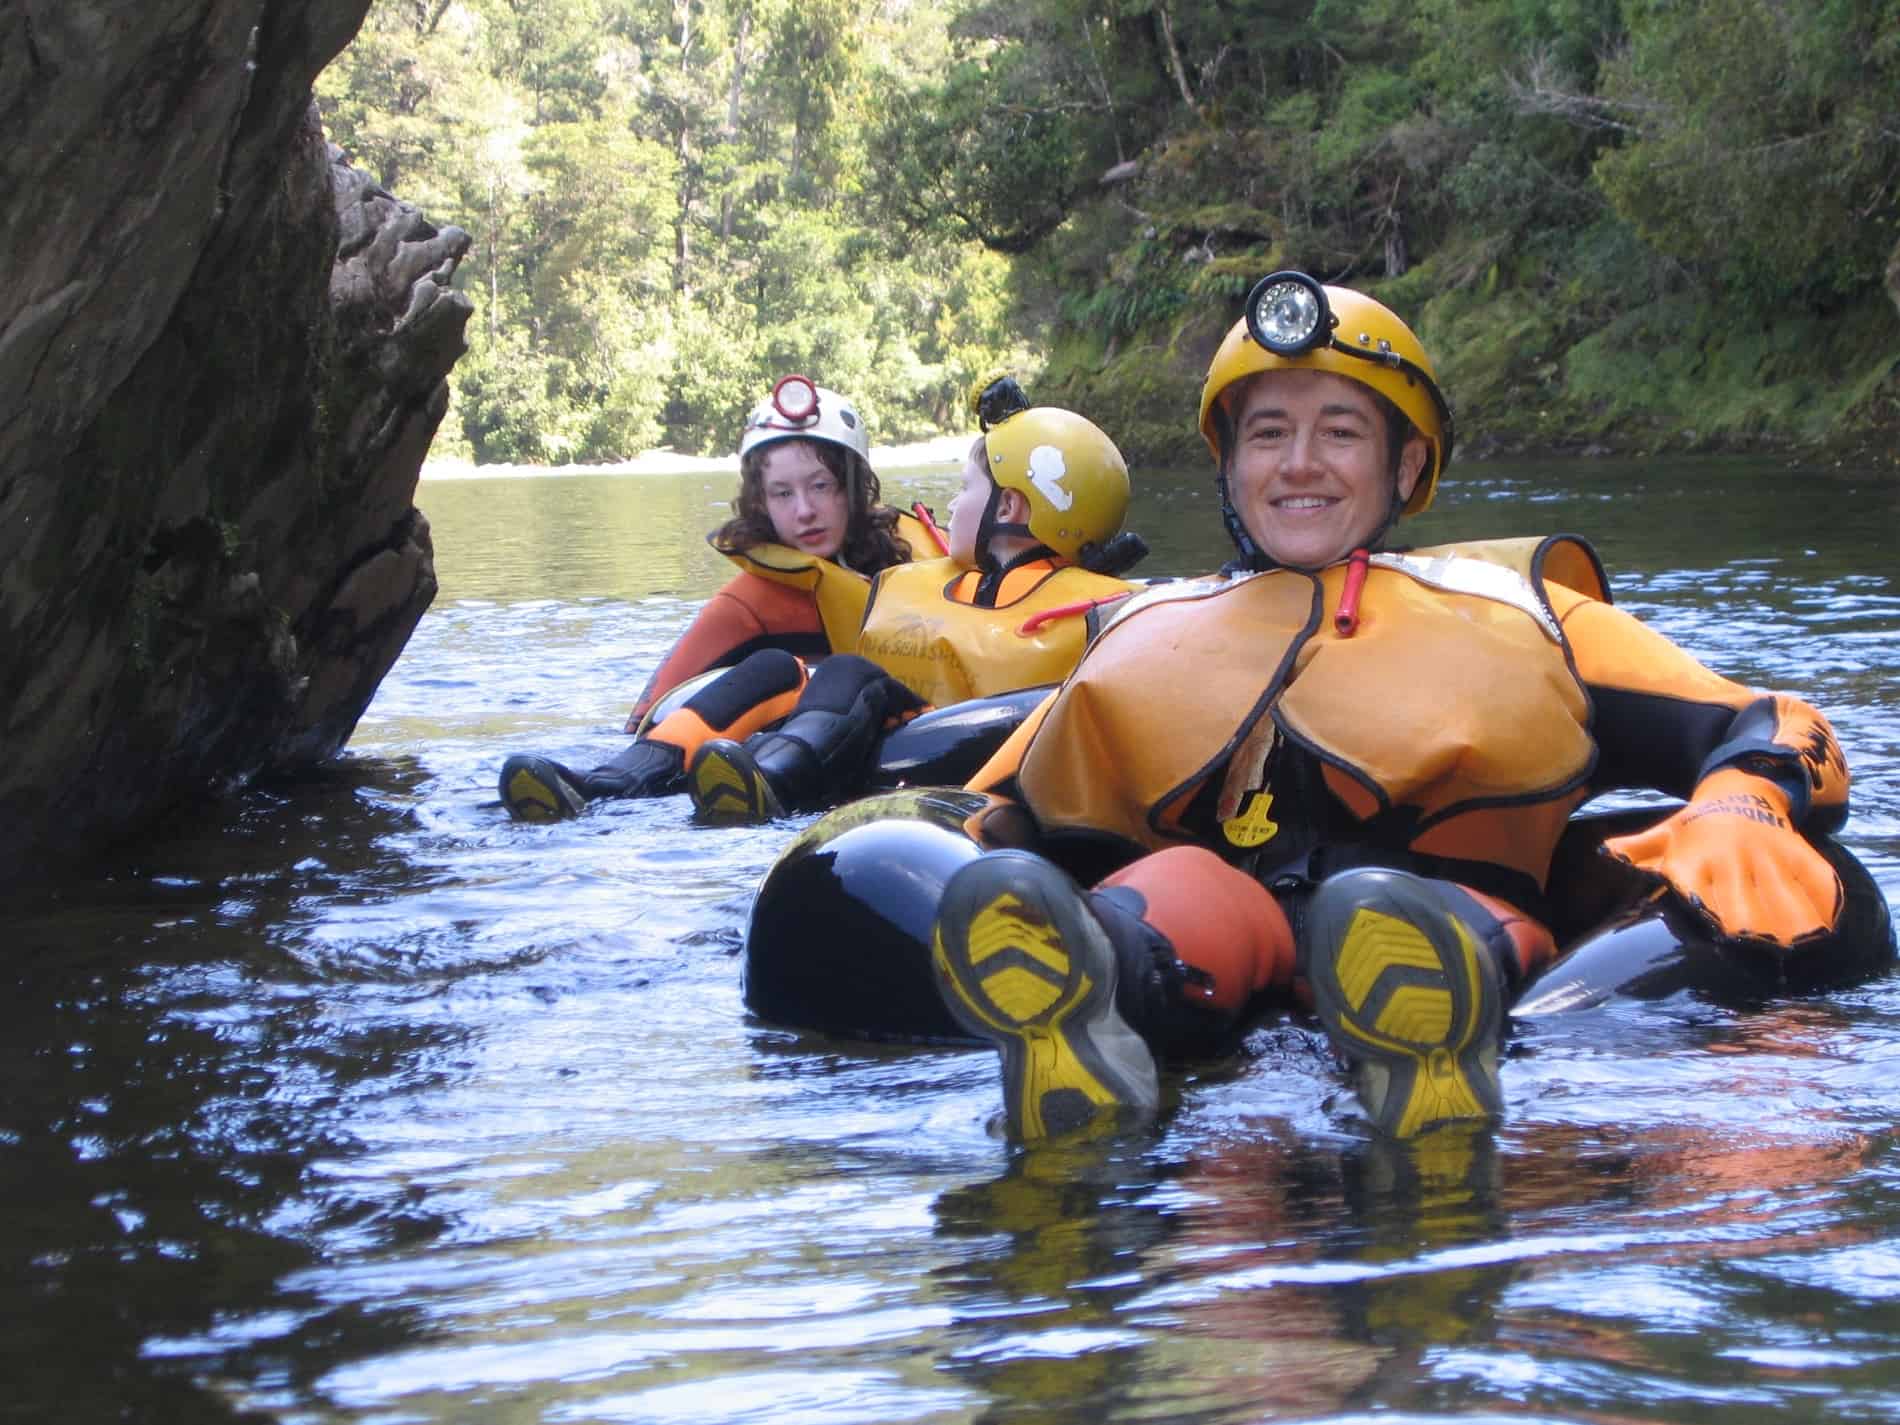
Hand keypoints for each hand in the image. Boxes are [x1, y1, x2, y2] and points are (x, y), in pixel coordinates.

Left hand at [1601, 768, 1842, 948]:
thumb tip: (1605, 851)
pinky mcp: (1794, 848)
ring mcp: (1764, 852)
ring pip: (1779, 890)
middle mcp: (1730, 855)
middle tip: (1754, 946)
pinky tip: (1827, 923)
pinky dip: (1821, 896)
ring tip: (1791, 945)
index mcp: (1695, 857)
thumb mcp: (1664, 835)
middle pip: (1741, 897)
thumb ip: (1639, 850)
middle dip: (1748, 923)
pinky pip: (1811, 873)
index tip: (1714, 930)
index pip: (1697, 886)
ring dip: (1787, 919)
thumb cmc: (1695, 827)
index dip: (1705, 907)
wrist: (1740, 792)